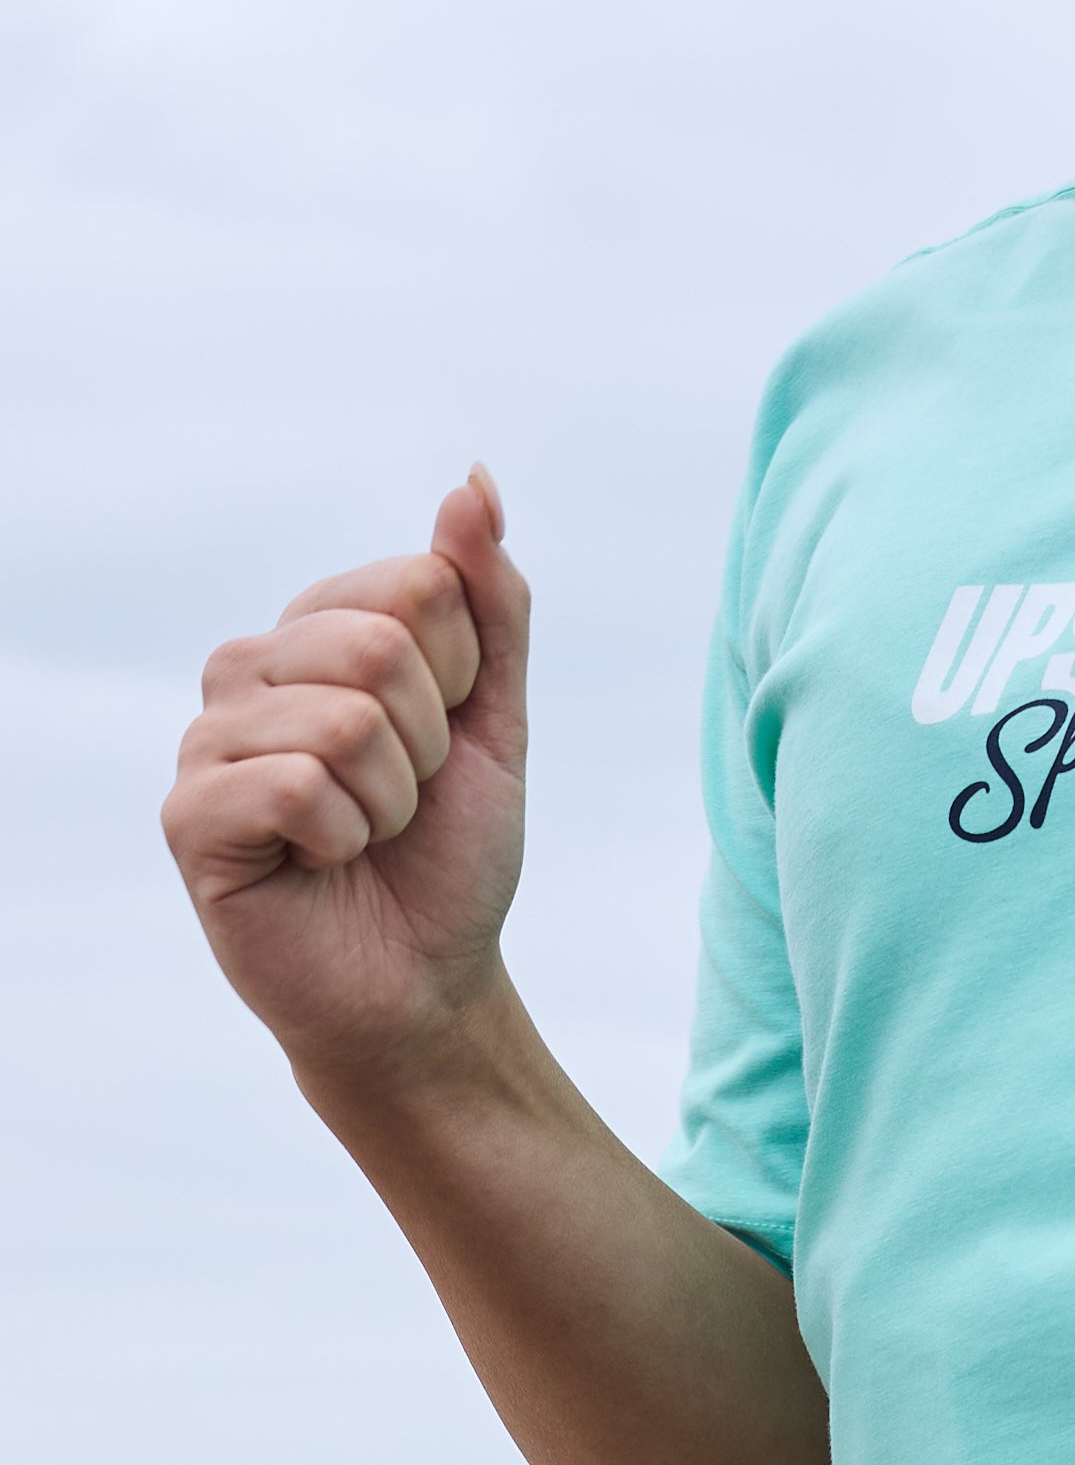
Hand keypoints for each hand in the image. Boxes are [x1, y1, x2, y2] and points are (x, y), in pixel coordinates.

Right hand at [162, 471, 531, 1085]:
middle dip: (427, 745)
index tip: (442, 741)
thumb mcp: (494, 719)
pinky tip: (321, 863)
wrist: (425, 983)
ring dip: (390, 801)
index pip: (417, 584)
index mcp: (315, 630)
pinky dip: (342, 838)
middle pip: (377, 645)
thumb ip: (490, 602)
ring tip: (364, 837)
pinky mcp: (190, 817)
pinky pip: (293, 786)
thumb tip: (475, 481)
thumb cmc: (447, 856)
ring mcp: (208, 740)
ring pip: (342, 720)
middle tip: (403, 802)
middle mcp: (249, 669)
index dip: (461, 677)